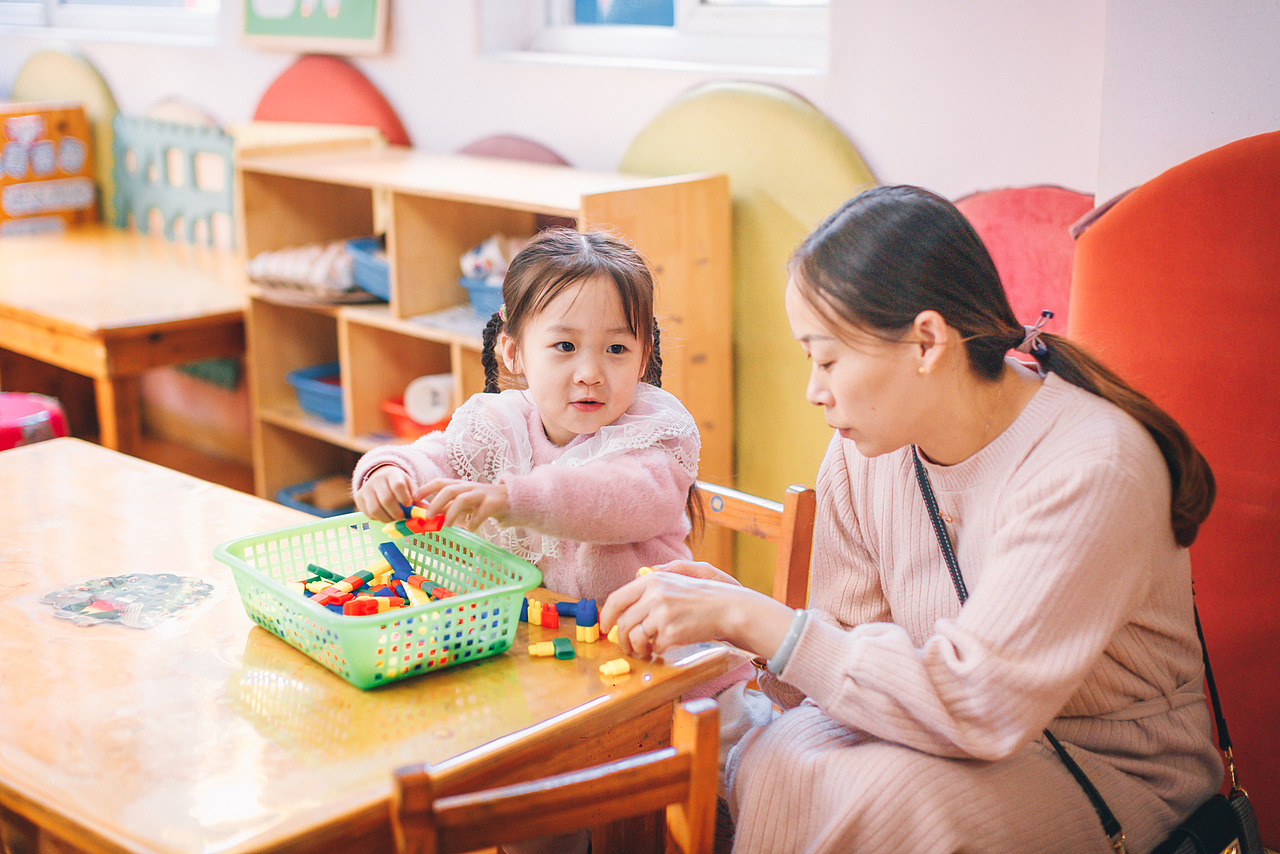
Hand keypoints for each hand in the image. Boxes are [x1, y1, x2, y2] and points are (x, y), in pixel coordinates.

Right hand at [354, 465, 414, 521]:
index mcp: (392, 474)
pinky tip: (384, 515)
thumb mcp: (409, 487)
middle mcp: (376, 479)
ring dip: (387, 518)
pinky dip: (378, 518)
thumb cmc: (399, 484)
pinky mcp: (359, 498)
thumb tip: (428, 512)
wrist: (380, 477)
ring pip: (375, 509)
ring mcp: (366, 488)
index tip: (408, 504)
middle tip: (402, 517)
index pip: (398, 485)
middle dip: (397, 513)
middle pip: (386, 500)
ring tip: (393, 518)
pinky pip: (368, 513)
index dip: (404, 498)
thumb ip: (418, 499)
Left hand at [416, 478, 509, 531]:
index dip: (426, 488)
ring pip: (463, 499)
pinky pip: (481, 513)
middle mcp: (470, 487)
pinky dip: (473, 522)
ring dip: (452, 513)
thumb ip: (449, 507)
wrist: (511, 500)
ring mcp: (482, 494)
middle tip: (428, 516)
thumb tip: (429, 515)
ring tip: (446, 525)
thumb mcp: (464, 503)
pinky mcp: (493, 503)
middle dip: (436, 503)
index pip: (440, 482)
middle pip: (449, 490)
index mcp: (461, 485)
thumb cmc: (483, 502)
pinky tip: (471, 528)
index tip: (414, 498)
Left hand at [601, 561, 788, 658]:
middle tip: (628, 646)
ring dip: (637, 648)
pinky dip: (656, 651)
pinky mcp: (672, 633)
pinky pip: (654, 647)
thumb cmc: (711, 593)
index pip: (617, 599)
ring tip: (645, 650)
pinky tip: (664, 648)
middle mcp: (655, 595)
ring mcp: (663, 615)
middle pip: (623, 622)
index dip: (607, 616)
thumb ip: (663, 571)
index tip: (606, 627)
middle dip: (622, 639)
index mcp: (654, 580)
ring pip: (635, 637)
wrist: (732, 609)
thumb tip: (640, 574)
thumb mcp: (687, 571)